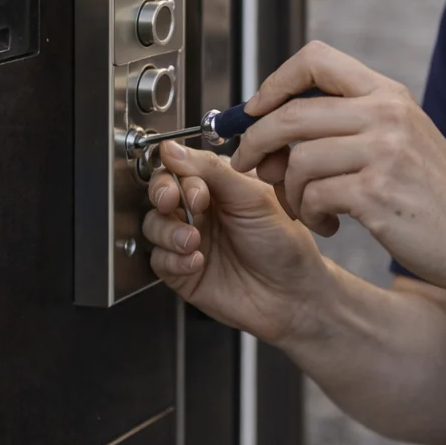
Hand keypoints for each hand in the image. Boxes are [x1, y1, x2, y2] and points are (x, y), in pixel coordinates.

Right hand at [142, 139, 330, 343]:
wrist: (292, 296)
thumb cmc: (284, 245)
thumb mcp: (253, 197)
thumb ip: (212, 170)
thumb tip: (172, 148)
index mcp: (220, 185)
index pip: (182, 166)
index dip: (178, 172)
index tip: (192, 185)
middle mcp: (202, 210)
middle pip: (161, 191)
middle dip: (163, 194)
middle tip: (174, 202)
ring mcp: (190, 240)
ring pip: (154, 224)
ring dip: (169, 230)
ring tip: (193, 240)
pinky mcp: (182, 271)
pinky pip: (159, 259)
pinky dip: (173, 259)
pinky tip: (197, 262)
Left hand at [230, 41, 445, 292]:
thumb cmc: (432, 190)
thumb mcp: (400, 134)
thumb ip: (349, 119)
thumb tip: (276, 119)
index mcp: (386, 94)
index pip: (315, 58)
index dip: (274, 82)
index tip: (254, 111)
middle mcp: (385, 115)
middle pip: (291, 114)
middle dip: (256, 141)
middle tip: (250, 164)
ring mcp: (383, 153)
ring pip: (298, 161)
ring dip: (289, 191)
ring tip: (307, 208)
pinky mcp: (377, 194)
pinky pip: (314, 196)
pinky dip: (310, 215)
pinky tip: (329, 224)